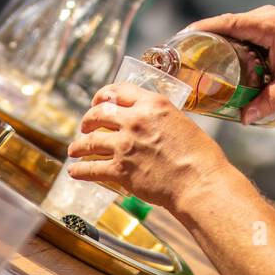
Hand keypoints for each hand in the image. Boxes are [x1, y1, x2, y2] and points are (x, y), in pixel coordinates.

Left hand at [67, 83, 231, 212]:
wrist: (200, 183)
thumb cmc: (200, 157)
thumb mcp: (182, 123)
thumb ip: (160, 119)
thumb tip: (149, 124)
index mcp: (152, 105)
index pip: (119, 91)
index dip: (103, 95)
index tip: (98, 100)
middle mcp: (135, 121)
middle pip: (99, 113)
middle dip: (88, 119)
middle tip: (85, 126)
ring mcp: (125, 145)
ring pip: (90, 141)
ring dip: (78, 145)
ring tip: (74, 150)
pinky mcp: (120, 169)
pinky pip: (92, 169)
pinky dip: (80, 170)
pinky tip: (74, 171)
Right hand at [186, 5, 274, 122]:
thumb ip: (268, 100)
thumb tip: (246, 118)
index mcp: (270, 26)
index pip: (229, 23)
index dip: (204, 27)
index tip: (184, 35)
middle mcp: (267, 17)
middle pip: (227, 23)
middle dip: (204, 34)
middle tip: (184, 50)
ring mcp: (269, 18)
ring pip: (235, 25)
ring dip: (217, 36)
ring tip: (197, 52)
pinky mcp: (271, 25)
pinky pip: (244, 28)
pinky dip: (230, 38)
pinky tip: (221, 52)